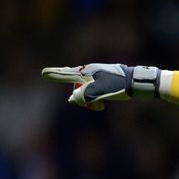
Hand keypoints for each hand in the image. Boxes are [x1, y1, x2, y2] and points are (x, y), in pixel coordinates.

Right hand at [42, 63, 160, 110]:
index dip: (54, 75)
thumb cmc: (116, 86)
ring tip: (101, 106)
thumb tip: (71, 99)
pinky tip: (103, 104)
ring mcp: (97, 74)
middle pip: (77, 87)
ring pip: (86, 91)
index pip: (66, 74)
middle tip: (96, 105)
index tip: (43, 73)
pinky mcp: (104, 79)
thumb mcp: (97, 93)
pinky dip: (96, 98)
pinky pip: (94, 90)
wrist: (135, 81)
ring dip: (91, 101)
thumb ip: (81, 96)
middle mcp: (89, 71)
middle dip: (82, 99)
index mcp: (86, 72)